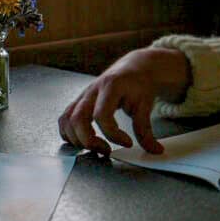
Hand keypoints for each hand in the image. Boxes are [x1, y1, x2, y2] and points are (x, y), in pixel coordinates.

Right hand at [57, 48, 190, 155]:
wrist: (133, 68)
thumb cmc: (138, 85)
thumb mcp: (145, 105)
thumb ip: (146, 130)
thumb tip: (155, 151)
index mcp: (110, 87)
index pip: (102, 116)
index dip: (113, 134)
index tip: (128, 142)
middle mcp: (92, 90)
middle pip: (77, 119)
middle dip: (89, 141)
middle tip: (106, 150)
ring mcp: (82, 96)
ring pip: (66, 120)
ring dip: (76, 139)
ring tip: (95, 147)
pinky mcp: (78, 102)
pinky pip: (64, 119)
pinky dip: (69, 133)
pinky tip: (84, 140)